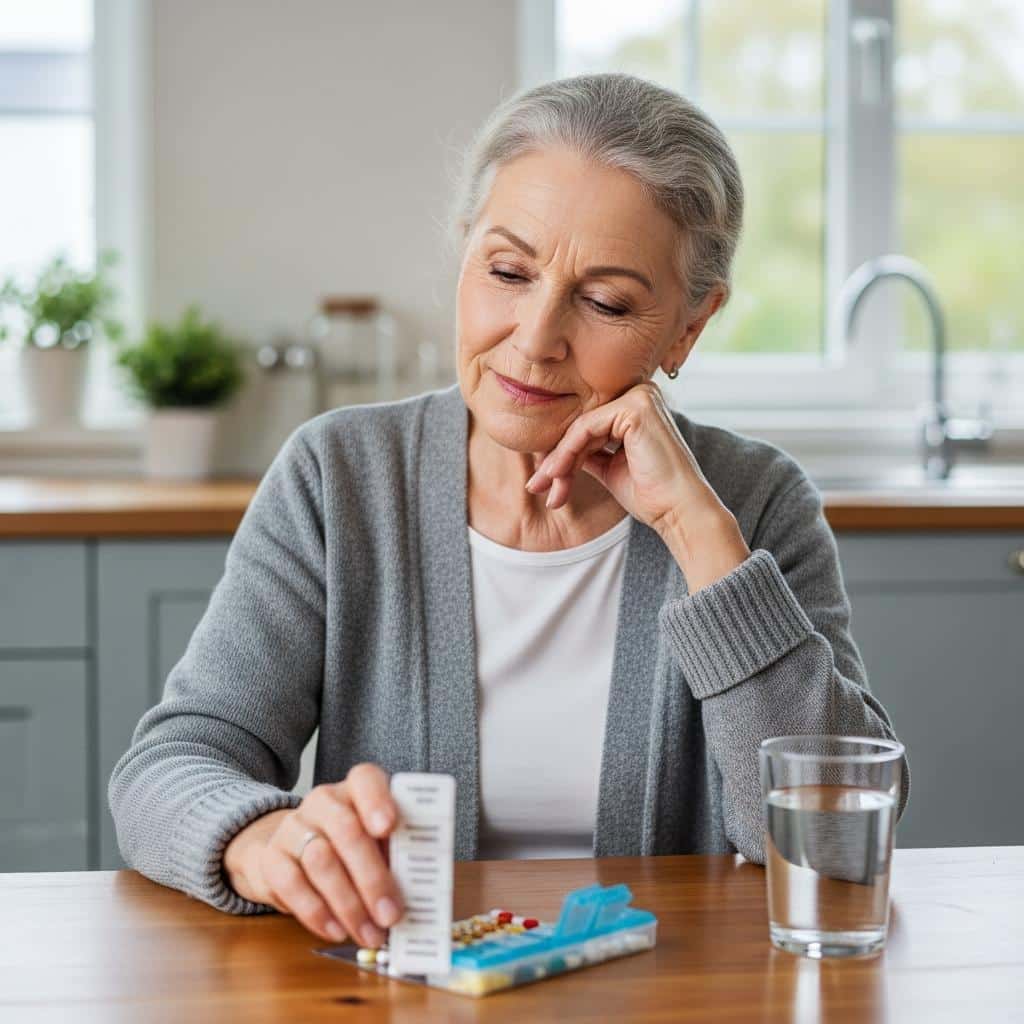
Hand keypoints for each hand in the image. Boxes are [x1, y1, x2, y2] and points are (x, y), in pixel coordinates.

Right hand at [223, 763, 402, 945]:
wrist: (293, 850)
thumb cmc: (352, 847)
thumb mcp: (379, 842)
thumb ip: (397, 855)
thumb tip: (421, 890)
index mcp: (356, 789)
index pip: (365, 779)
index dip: (377, 801)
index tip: (390, 828)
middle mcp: (323, 801)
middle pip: (346, 830)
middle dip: (372, 878)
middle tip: (391, 914)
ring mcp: (293, 827)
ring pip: (320, 861)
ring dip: (349, 904)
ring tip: (370, 933)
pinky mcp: (272, 858)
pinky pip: (291, 885)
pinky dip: (317, 912)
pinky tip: (337, 931)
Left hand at [525, 381, 750, 591]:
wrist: (679, 512)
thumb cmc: (652, 495)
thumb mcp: (610, 468)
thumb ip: (587, 453)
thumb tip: (554, 453)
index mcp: (638, 406)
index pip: (589, 426)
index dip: (563, 455)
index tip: (542, 483)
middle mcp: (640, 394)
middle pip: (582, 425)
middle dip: (556, 460)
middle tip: (536, 488)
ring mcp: (639, 397)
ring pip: (580, 428)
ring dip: (558, 461)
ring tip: (543, 487)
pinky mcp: (635, 407)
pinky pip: (585, 429)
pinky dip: (567, 453)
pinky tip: (557, 476)